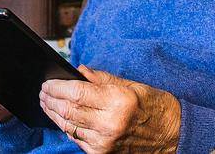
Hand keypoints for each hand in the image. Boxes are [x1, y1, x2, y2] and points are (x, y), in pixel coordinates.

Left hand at [38, 66, 179, 152]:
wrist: (172, 134)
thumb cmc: (154, 107)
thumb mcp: (130, 85)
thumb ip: (101, 79)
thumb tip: (77, 71)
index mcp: (117, 101)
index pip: (76, 92)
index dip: (56, 87)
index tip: (47, 82)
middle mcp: (110, 123)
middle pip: (68, 110)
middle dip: (50, 100)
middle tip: (42, 92)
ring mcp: (105, 142)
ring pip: (69, 127)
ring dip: (54, 114)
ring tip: (46, 103)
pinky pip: (77, 140)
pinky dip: (66, 128)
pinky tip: (61, 119)